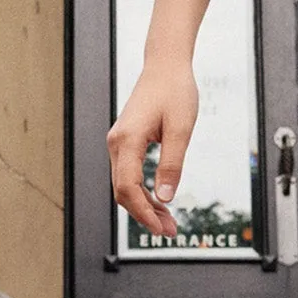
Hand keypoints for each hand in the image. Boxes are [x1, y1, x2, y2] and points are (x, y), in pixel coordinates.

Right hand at [108, 60, 199, 239]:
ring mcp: (118, 143)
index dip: (143, 212)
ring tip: (168, 222)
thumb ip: (171, 164)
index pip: (128, 187)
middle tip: (170, 231)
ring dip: (144, 206)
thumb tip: (165, 198)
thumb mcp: (181, 129)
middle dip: (144, 214)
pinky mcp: (125, 143)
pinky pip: (129, 174)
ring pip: (125, 185)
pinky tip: (160, 202)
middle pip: (123, 191)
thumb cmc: (175, 92)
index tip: (161, 228)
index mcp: (128, 139)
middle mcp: (117, 143)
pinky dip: (143, 191)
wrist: (165, 66)